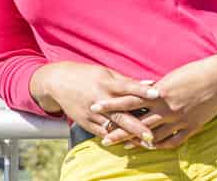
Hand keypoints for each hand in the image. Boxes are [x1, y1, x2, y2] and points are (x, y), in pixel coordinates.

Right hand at [31, 61, 160, 143]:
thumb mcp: (107, 73)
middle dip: (137, 126)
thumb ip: (128, 82)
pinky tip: (128, 144)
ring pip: (113, 128)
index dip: (142, 91)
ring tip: (145, 143)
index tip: (157, 94)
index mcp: (107, 84)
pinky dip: (115, 139)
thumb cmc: (87, 75)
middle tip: (152, 134)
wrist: (58, 82)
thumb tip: (151, 84)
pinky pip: (103, 133)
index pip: (128, 88)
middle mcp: (100, 100)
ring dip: (129, 136)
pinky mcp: (86, 123)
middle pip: (121, 114)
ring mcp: (92, 114)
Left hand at [89, 55, 216, 148]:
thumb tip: (142, 94)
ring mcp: (180, 119)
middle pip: (137, 123)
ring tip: (125, 147)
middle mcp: (167, 108)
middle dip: (119, 131)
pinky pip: (174, 140)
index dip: (111, 105)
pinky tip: (152, 148)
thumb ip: (156, 89)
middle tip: (104, 139)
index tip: (95, 107)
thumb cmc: (196, 71)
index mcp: (160, 92)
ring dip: (138, 141)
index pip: (129, 101)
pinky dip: (161, 145)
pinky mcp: (192, 126)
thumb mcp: (172, 78)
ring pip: (154, 135)